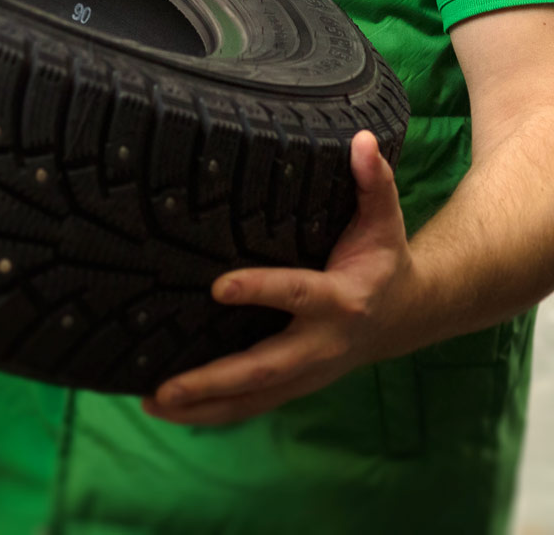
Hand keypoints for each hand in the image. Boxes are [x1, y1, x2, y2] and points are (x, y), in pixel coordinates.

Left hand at [142, 131, 421, 426]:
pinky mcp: (295, 386)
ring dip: (203, 406)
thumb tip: (361, 140)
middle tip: (167, 385)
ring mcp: (308, 374)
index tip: (217, 286)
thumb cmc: (383, 260)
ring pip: (253, 398)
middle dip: (215, 379)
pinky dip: (211, 413)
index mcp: (342, 300)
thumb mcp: (384, 219)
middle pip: (265, 368)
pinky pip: (251, 404)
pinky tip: (168, 410)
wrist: (403, 316)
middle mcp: (322, 344)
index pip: (296, 293)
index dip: (260, 291)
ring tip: (151, 403)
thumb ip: (373, 180)